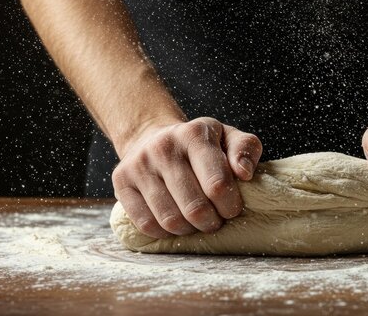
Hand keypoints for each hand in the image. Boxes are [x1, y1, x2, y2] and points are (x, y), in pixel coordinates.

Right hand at [112, 117, 262, 237]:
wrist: (152, 137)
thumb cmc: (199, 144)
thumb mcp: (228, 137)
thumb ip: (246, 149)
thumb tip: (244, 173)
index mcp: (194, 135)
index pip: (217, 184)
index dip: (230, 206)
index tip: (232, 209)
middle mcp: (163, 147)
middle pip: (194, 207)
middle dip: (212, 222)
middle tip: (215, 221)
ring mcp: (138, 165)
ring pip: (170, 220)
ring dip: (190, 230)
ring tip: (197, 222)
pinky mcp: (121, 182)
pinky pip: (146, 224)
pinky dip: (165, 232)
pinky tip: (176, 223)